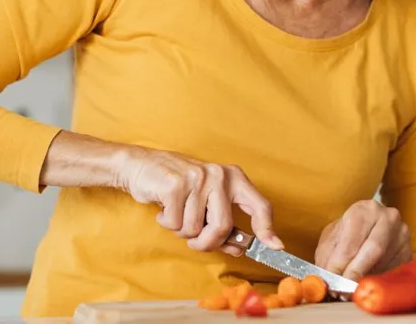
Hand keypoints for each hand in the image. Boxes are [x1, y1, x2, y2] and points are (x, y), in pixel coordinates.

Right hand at [119, 146, 283, 255]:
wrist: (140, 166)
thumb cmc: (176, 187)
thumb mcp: (205, 202)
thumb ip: (224, 224)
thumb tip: (239, 249)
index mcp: (233, 178)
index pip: (259, 205)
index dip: (267, 229)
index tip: (274, 247)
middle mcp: (219, 175)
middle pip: (222, 227)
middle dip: (206, 243)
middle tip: (194, 241)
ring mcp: (198, 178)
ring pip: (195, 229)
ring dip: (181, 230)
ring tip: (176, 213)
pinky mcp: (176, 184)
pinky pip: (175, 223)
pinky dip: (167, 223)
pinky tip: (164, 208)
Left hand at [315, 200, 411, 280]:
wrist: (369, 227)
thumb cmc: (347, 233)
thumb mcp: (332, 239)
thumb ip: (328, 256)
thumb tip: (325, 278)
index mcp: (364, 210)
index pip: (352, 239)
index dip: (340, 262)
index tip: (331, 277)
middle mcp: (388, 217)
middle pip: (373, 250)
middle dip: (355, 272)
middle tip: (341, 290)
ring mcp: (402, 234)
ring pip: (385, 262)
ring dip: (366, 279)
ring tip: (350, 288)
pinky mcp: (409, 251)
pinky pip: (395, 270)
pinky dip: (379, 280)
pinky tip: (367, 283)